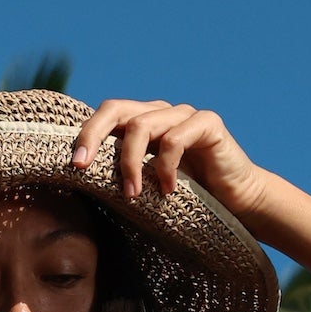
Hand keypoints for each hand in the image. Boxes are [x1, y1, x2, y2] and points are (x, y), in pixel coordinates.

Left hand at [70, 99, 268, 220]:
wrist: (237, 202)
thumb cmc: (188, 198)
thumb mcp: (146, 186)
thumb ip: (121, 175)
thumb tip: (79, 180)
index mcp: (142, 123)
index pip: (107, 116)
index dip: (86, 135)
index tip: (73, 166)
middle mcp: (161, 113)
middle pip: (117, 109)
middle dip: (94, 135)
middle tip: (82, 166)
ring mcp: (184, 115)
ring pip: (142, 126)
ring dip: (130, 164)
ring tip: (132, 195)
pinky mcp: (208, 123)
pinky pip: (175, 139)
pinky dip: (166, 167)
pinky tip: (169, 191)